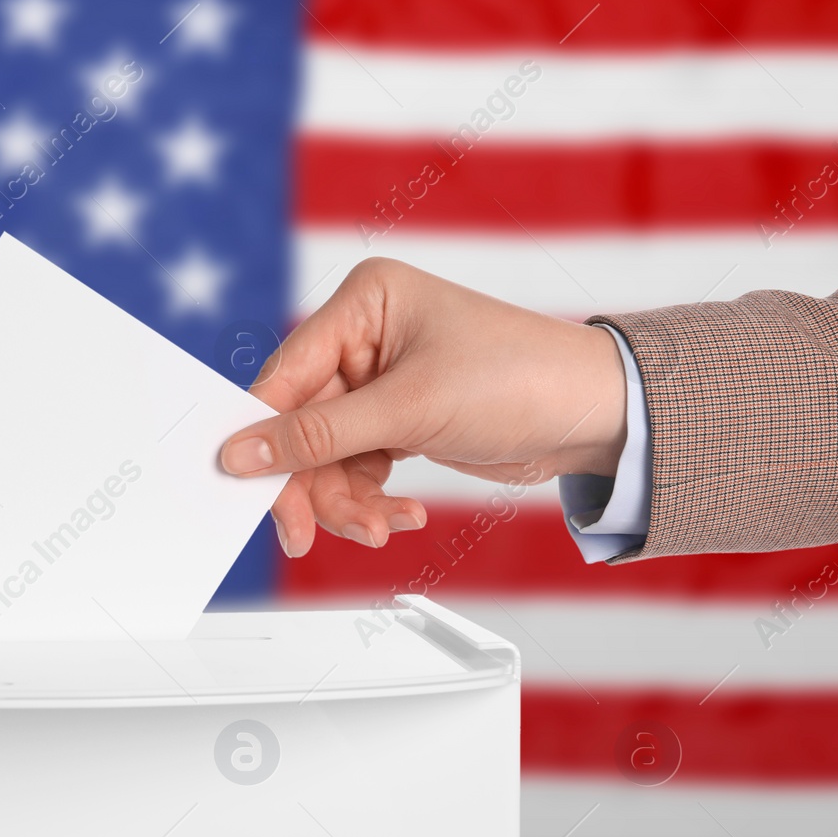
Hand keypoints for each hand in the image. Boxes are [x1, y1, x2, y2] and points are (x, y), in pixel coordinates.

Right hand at [219, 258, 627, 555]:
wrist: (596, 414)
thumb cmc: (521, 378)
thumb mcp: (409, 409)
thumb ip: (319, 435)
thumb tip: (243, 452)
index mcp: (364, 303)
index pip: (286, 375)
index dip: (263, 433)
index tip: (241, 481)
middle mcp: (365, 338)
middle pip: (302, 425)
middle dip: (312, 484)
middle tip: (304, 533)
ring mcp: (379, 383)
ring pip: (326, 457)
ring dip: (345, 502)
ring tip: (377, 528)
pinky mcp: (397, 422)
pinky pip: (356, 470)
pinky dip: (371, 501)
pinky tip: (400, 516)